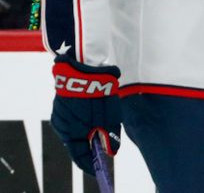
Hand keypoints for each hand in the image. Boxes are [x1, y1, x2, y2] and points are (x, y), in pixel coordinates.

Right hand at [51, 55, 120, 174]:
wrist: (84, 64)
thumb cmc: (97, 92)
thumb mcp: (109, 117)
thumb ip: (109, 136)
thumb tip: (111, 153)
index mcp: (71, 133)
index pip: (79, 156)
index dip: (90, 164)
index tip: (99, 170)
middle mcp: (62, 126)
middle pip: (77, 142)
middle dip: (91, 144)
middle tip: (105, 145)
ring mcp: (60, 113)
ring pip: (76, 128)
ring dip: (88, 128)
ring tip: (103, 123)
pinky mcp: (62, 101)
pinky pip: (74, 116)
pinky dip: (85, 117)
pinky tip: (95, 109)